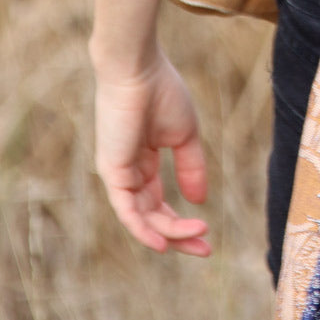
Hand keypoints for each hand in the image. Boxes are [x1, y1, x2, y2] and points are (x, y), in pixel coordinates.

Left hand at [93, 51, 211, 256]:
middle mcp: (128, 174)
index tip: (208, 233)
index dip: (182, 223)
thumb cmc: (162, 92)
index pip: (160, 205)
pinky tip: (163, 241)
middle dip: (179, 236)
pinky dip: (143, 230)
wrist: (139, 69)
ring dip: (170, 232)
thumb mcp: (184, 135)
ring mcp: (118, 175)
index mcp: (143, 163)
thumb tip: (199, 200)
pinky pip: (126, 211)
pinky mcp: (112, 172)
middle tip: (205, 251)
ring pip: (142, 219)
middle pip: (152, 218)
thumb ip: (190, 167)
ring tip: (198, 236)